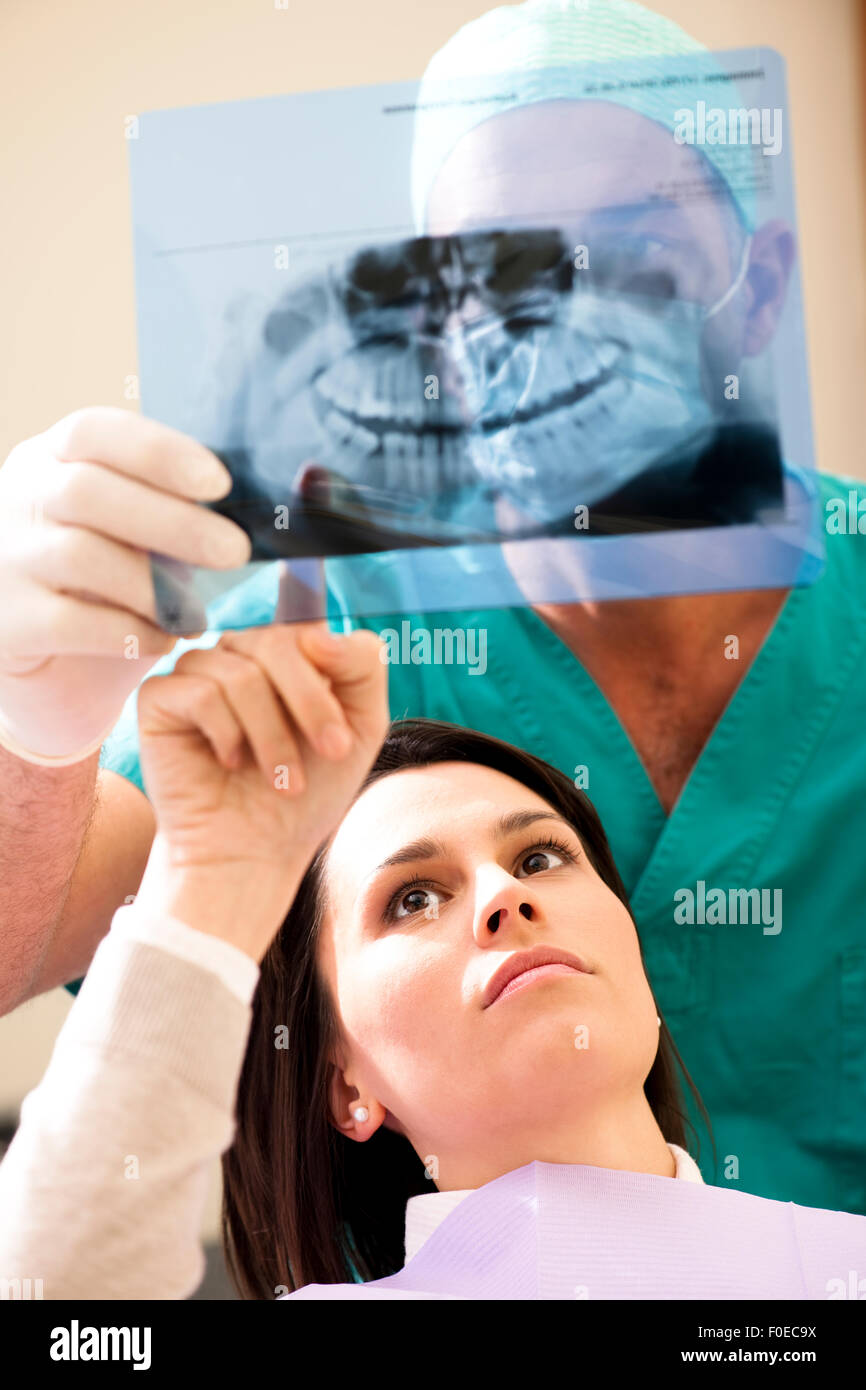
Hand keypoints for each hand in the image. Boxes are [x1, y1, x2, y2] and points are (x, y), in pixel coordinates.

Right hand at [0, 407, 250, 759]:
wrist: (53, 675)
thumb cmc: (110, 592)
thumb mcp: (143, 539)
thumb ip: (183, 511)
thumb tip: (279, 494)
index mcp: (51, 460)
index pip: (93, 431)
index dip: (158, 452)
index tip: (218, 482)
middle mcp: (16, 500)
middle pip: (88, 491)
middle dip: (173, 521)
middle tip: (235, 552)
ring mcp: (2, 560)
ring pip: (80, 556)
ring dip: (154, 586)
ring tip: (198, 613)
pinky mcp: (5, 622)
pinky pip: (70, 622)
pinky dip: (128, 631)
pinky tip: (162, 641)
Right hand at [134, 622, 388, 957]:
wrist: (255, 852)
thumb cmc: (306, 793)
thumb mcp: (360, 727)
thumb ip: (361, 666)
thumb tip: (319, 632)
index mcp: (284, 654)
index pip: (308, 632)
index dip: (330, 680)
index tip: (342, 744)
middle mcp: (238, 654)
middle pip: (276, 642)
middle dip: (309, 704)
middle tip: (329, 754)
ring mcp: (196, 673)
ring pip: (241, 672)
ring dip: (272, 734)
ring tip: (281, 779)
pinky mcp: (159, 699)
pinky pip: (199, 692)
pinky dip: (227, 734)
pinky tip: (230, 763)